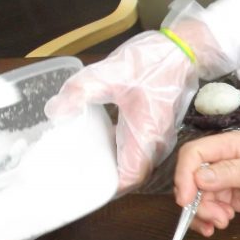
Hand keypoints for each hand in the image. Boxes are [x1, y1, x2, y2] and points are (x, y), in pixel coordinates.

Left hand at [45, 30, 198, 192]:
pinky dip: (120, 153)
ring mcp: (159, 137)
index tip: (82, 188)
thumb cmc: (153, 62)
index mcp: (146, 136)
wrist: (184, 51)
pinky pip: (139, 151)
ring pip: (136, 165)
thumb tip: (55, 113)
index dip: (107, 189)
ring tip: (84, 163)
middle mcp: (156, 143)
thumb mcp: (109, 72)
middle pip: (132, 175)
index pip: (129, 178)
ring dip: (114, 167)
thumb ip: (79, 92)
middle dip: (106, 180)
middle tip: (75, 177)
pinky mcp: (158, 129)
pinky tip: (100, 141)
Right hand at [175, 131, 239, 235]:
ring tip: (224, 222)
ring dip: (205, 213)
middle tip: (216, 218)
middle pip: (191, 180)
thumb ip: (232, 173)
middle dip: (197, 202)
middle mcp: (220, 161)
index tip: (186, 199)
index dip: (184, 175)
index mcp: (227, 146)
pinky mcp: (228, 197)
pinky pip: (209, 208)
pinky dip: (209, 219)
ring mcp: (223, 180)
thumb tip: (199, 178)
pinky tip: (219, 226)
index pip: (193, 154)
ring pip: (198, 197)